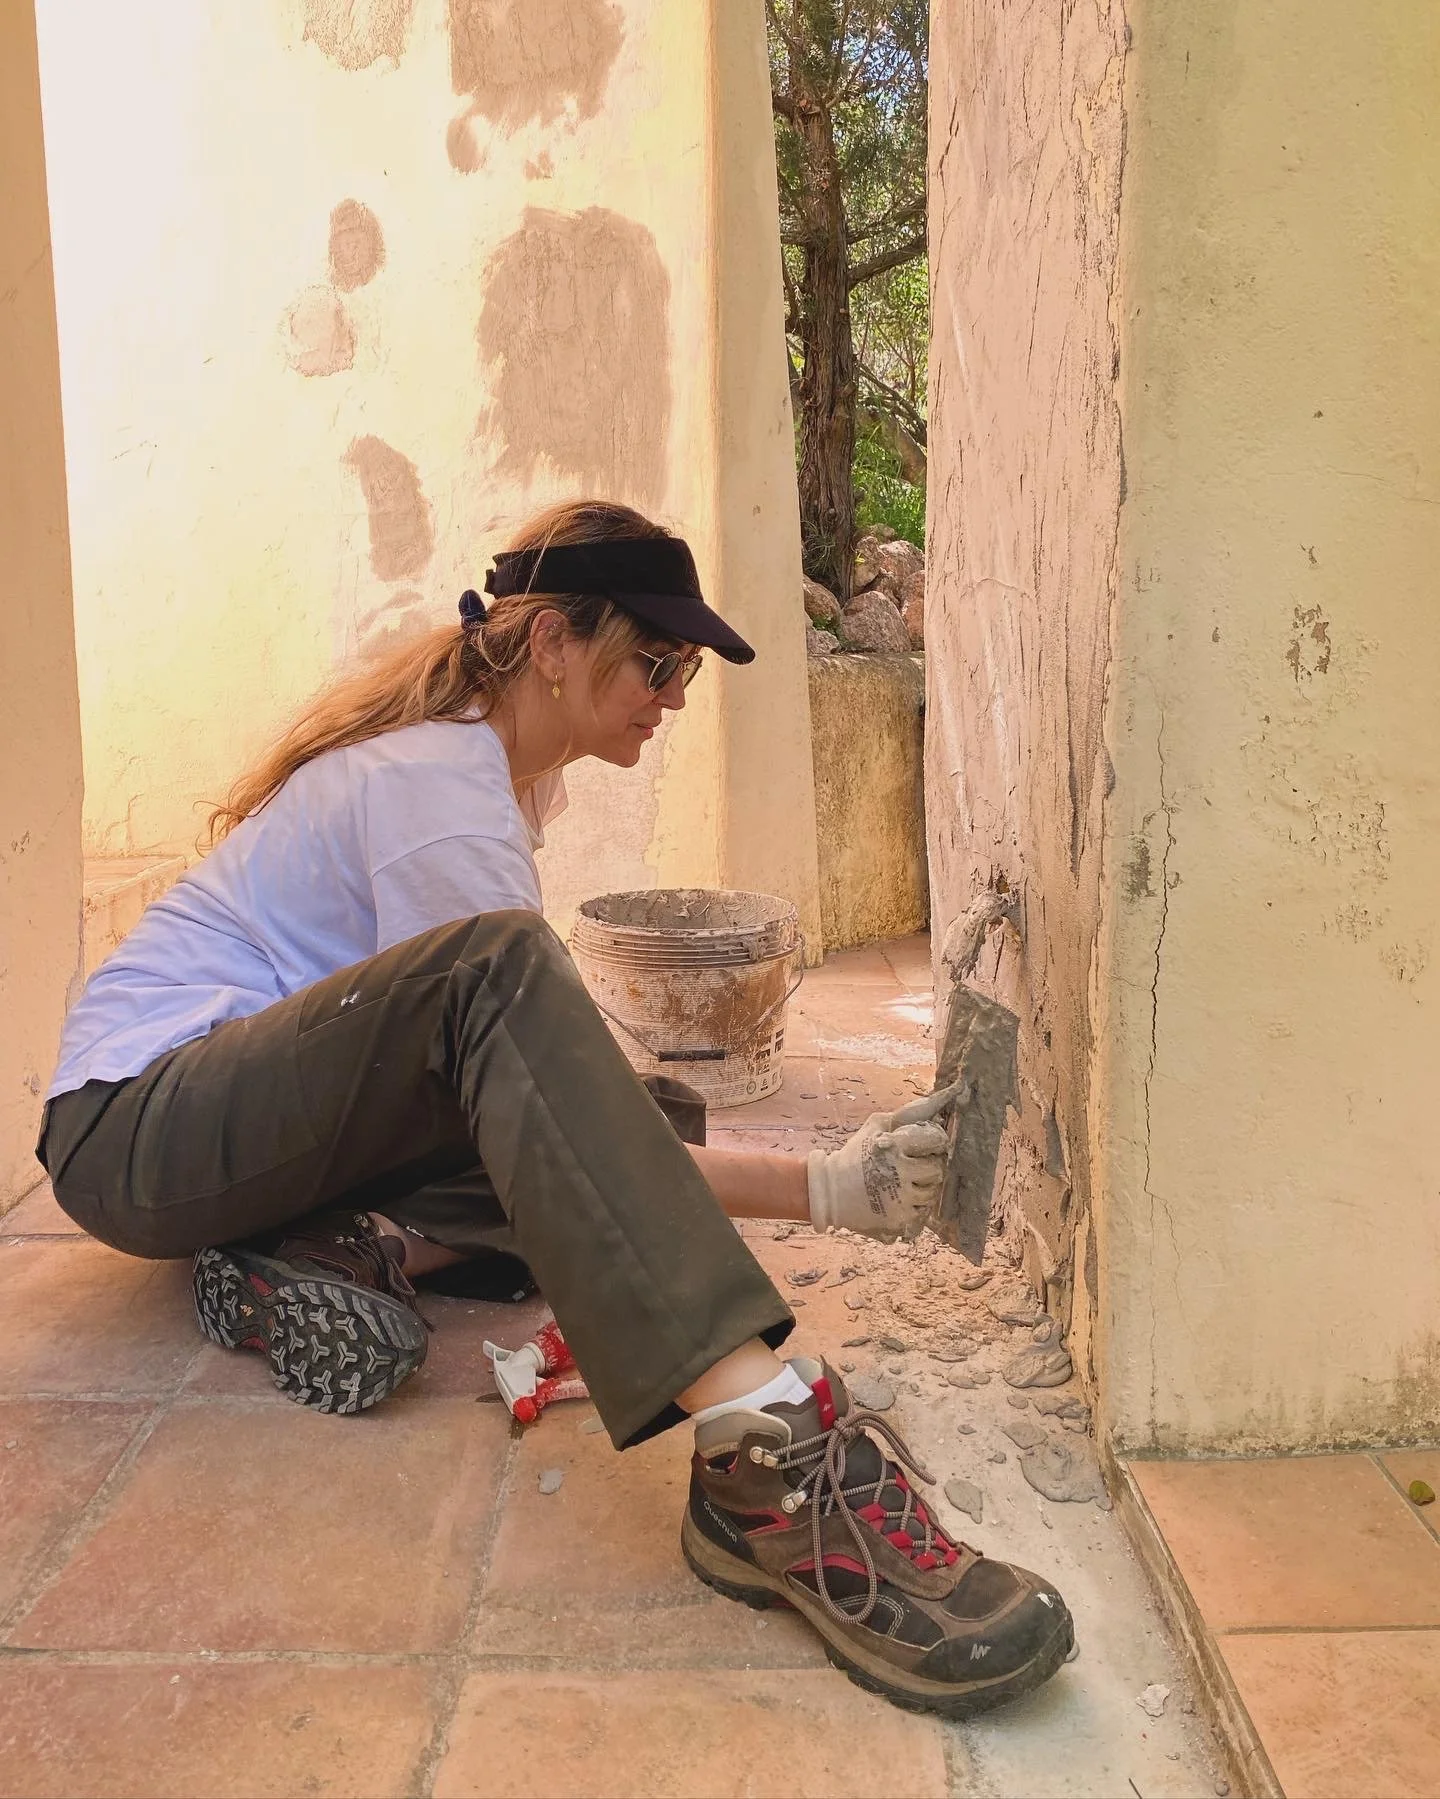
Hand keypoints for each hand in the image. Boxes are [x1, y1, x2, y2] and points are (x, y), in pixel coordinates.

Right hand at [806, 1083, 961, 1242]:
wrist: (830, 1191)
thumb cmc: (853, 1156)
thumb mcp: (872, 1128)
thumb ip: (899, 1118)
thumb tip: (931, 1106)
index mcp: (895, 1146)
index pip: (935, 1140)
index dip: (935, 1141)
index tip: (929, 1145)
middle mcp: (901, 1172)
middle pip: (937, 1169)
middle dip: (930, 1167)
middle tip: (917, 1167)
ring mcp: (902, 1198)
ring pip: (932, 1193)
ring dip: (923, 1187)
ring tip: (907, 1183)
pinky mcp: (899, 1219)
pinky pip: (922, 1212)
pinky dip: (915, 1205)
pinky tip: (902, 1198)